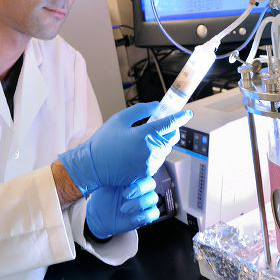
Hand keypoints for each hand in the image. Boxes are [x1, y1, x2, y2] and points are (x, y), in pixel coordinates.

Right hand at [58, 102, 191, 195]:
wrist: (92, 167)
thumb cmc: (103, 142)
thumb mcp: (119, 119)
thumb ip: (140, 110)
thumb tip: (157, 106)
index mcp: (144, 135)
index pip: (169, 124)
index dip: (180, 117)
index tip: (187, 113)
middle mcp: (151, 151)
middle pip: (171, 138)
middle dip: (171, 129)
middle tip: (163, 124)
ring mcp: (150, 164)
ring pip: (165, 150)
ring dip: (161, 142)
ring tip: (145, 138)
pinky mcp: (146, 173)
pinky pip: (157, 160)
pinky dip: (154, 153)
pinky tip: (139, 151)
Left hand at [86, 177, 159, 238]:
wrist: (98, 214)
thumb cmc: (102, 195)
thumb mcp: (104, 181)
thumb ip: (111, 171)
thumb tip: (113, 160)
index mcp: (133, 177)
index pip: (145, 172)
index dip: (138, 177)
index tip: (125, 184)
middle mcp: (140, 188)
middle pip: (151, 184)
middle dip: (139, 189)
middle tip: (124, 195)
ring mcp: (143, 201)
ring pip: (153, 198)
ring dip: (140, 204)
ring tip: (123, 209)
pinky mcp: (144, 215)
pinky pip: (154, 213)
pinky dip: (145, 216)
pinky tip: (132, 218)